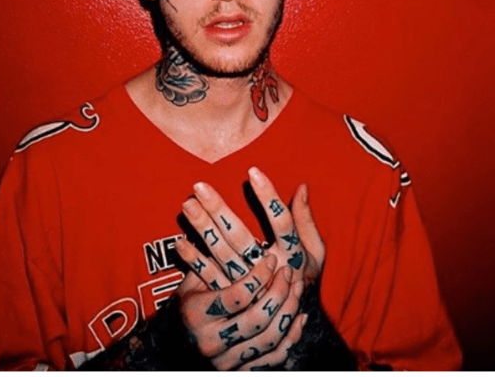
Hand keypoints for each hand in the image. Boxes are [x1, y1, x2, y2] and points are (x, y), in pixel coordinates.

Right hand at [175, 253, 307, 369]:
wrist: (176, 344)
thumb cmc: (187, 304)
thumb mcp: (191, 281)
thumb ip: (208, 259)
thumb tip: (219, 224)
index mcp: (198, 314)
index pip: (237, 296)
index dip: (258, 277)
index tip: (272, 259)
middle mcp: (211, 341)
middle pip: (257, 320)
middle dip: (279, 293)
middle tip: (289, 272)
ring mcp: (226, 360)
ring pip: (269, 340)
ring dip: (288, 312)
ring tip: (297, 288)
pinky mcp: (240, 370)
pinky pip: (273, 358)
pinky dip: (290, 337)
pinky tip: (299, 316)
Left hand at [180, 167, 324, 286]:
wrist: (290, 323)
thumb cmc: (303, 277)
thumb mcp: (315, 252)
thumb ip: (306, 220)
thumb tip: (302, 186)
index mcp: (292, 257)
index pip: (281, 223)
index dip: (268, 197)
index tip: (253, 171)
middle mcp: (268, 271)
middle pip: (242, 238)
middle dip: (219, 210)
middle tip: (198, 186)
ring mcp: (246, 285)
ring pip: (222, 254)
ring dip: (203, 229)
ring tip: (186, 206)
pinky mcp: (230, 296)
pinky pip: (210, 277)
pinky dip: (194, 260)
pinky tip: (179, 241)